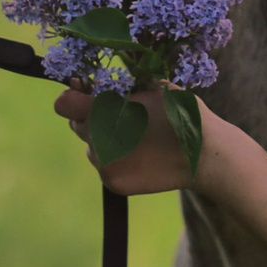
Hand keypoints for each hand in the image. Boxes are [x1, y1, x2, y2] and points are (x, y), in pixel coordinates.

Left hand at [53, 84, 202, 195]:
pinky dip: (115, 158)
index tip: (88, 93)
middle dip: (92, 117)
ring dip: (103, 138)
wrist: (203, 155)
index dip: (74, 96)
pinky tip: (140, 154)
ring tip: (136, 136)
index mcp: (103, 111)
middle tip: (121, 115)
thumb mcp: (149, 86)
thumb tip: (83, 84)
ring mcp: (104, 164)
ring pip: (90, 145)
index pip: (64, 104)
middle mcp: (97, 139)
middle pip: (76, 125)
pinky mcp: (112, 182)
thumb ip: (116, 85)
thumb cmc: (178, 112)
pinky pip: (103, 165)